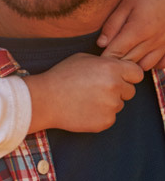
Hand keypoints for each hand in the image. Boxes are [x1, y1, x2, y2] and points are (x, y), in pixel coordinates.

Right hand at [26, 53, 141, 133]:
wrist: (44, 100)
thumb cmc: (60, 76)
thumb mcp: (81, 59)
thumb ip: (104, 63)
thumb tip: (117, 68)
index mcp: (111, 68)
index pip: (137, 73)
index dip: (128, 76)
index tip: (119, 78)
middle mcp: (115, 86)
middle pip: (130, 91)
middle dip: (118, 90)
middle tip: (96, 90)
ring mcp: (111, 106)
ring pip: (118, 105)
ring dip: (107, 103)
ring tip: (85, 100)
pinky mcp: (105, 121)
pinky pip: (109, 117)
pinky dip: (99, 115)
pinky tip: (83, 109)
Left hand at [98, 0, 164, 68]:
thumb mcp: (124, 5)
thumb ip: (112, 25)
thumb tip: (101, 44)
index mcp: (138, 30)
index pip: (116, 52)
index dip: (105, 58)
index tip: (96, 59)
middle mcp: (153, 40)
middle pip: (129, 61)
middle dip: (116, 62)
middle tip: (106, 59)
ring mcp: (164, 43)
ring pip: (145, 66)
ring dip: (133, 63)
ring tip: (124, 55)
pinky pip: (161, 64)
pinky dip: (151, 63)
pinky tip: (142, 55)